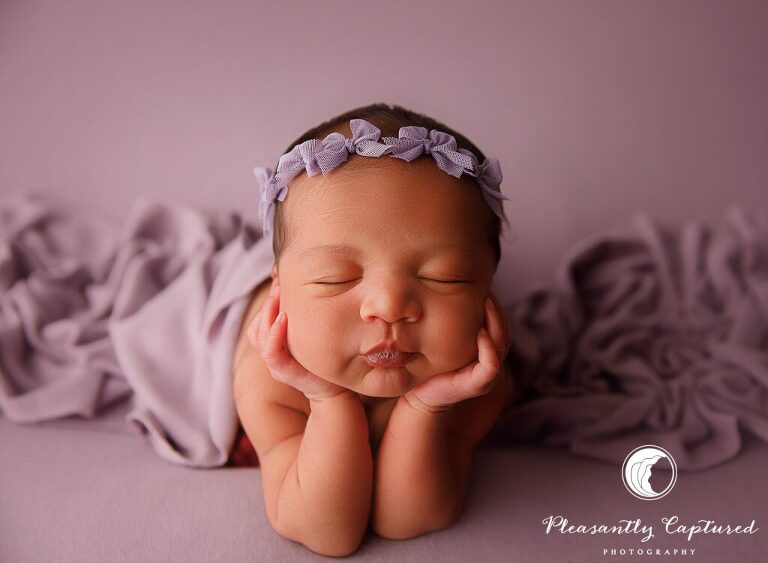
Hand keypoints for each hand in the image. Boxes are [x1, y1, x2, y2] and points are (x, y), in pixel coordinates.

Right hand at [246, 281, 348, 400]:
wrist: (338, 389)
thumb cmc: (328, 357)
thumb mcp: (314, 331)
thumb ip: (305, 313)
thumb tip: (305, 284)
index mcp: (275, 344)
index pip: (259, 320)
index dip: (267, 300)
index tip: (279, 280)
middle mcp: (272, 354)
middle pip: (255, 326)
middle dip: (267, 303)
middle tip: (280, 284)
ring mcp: (276, 365)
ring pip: (257, 336)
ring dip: (267, 313)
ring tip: (279, 295)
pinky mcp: (285, 373)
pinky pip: (271, 353)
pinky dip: (274, 334)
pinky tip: (284, 318)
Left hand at [403, 291, 511, 413]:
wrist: (418, 395)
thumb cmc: (426, 364)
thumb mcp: (438, 338)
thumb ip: (446, 319)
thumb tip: (438, 286)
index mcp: (483, 350)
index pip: (498, 324)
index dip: (495, 306)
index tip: (484, 288)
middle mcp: (489, 361)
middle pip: (503, 331)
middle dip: (497, 309)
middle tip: (487, 291)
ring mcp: (486, 374)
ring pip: (502, 345)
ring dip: (496, 323)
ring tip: (486, 303)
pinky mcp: (477, 385)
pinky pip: (492, 365)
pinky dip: (489, 348)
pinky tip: (479, 333)